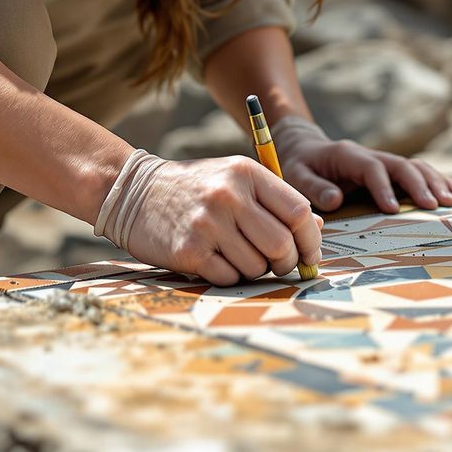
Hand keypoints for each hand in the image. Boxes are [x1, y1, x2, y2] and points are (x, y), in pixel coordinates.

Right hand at [95, 150, 322, 286]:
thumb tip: (317, 229)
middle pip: (282, 244)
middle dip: (287, 263)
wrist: (134, 192)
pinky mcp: (189, 251)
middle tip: (279, 264)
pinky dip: (229, 276)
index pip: (299, 211)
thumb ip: (275, 201)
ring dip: (255, 270)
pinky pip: (229, 278)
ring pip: (257, 266)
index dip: (311, 239)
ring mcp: (207, 224)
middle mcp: (229, 196)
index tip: (309, 254)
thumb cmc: (195, 189)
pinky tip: (216, 260)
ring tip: (237, 256)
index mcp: (246, 173)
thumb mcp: (235, 180)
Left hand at [271, 116, 451, 213]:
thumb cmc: (299, 164)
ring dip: (439, 183)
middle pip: (402, 165)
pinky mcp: (392, 171)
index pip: (371, 168)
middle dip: (421, 185)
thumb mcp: (296, 173)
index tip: (392, 209)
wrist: (306, 148)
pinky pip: (420, 174)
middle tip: (437, 206)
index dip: (383, 187)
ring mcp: (384, 162)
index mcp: (348, 155)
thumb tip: (336, 199)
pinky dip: (441, 183)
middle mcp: (371, 155)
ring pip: (417, 167)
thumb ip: (313, 187)